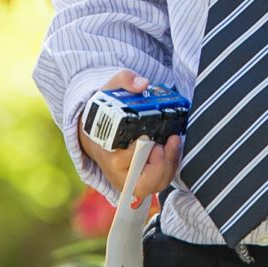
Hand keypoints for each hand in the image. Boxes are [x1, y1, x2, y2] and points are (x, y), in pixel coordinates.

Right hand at [78, 71, 183, 207]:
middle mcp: (116, 171)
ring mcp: (128, 179)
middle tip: (165, 142)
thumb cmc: (103, 111)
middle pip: (142, 183)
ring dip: (168, 165)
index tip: (149, 138)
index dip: (140, 153)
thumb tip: (142, 84)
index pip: (123, 162)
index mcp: (106, 151)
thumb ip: (125, 81)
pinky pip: (158, 182)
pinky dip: (169, 167)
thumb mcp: (110, 89)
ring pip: (154, 185)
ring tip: (171, 143)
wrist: (95, 128)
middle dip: (160, 164)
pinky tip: (171, 148)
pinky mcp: (139, 180)